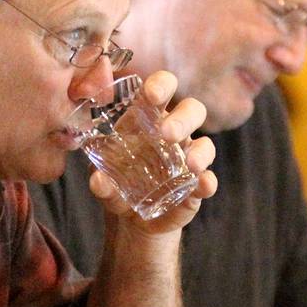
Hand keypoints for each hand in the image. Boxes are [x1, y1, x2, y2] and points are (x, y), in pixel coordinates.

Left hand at [88, 71, 216, 234]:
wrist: (131, 221)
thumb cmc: (117, 187)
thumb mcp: (104, 184)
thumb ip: (101, 182)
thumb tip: (97, 181)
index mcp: (148, 119)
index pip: (161, 89)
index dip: (161, 85)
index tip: (152, 94)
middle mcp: (173, 133)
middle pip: (191, 110)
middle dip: (183, 119)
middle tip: (167, 134)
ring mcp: (188, 158)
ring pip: (205, 144)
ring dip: (201, 152)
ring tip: (190, 165)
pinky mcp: (197, 185)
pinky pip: (208, 179)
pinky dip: (207, 182)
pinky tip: (203, 185)